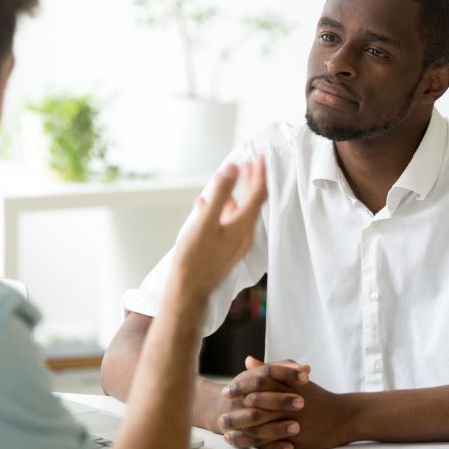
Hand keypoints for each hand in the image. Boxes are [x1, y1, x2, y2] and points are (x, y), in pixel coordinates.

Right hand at [172, 157, 266, 297]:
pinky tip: (205, 205)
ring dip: (235, 194)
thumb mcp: (205, 221)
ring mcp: (234, 243)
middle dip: (251, 181)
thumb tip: (232, 169)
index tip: (259, 157)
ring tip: (227, 180)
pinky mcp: (224, 249)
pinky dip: (221, 209)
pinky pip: (227, 223)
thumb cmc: (195, 258)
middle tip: (249, 163)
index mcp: (243, 225)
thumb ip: (220, 194)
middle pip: (252, 202)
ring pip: (239, 212)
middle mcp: (244, 234)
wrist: (188, 291)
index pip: (258, 194)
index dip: (260, 174)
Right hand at [219, 356, 310, 448]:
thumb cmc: (248, 389)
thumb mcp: (260, 375)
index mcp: (248, 378)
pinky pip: (255, 443)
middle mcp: (240, 396)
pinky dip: (273, 446)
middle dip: (280, 400)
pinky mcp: (239, 435)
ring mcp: (237, 416)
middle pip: (258, 397)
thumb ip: (283, 369)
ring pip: (255, 423)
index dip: (286, 372)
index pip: (266, 371)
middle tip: (302, 402)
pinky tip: (290, 446)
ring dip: (276, 426)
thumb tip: (306, 368)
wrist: (221, 407)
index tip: (305, 377)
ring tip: (297, 427)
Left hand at [223, 357, 356, 448]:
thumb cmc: (315, 394)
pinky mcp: (294, 441)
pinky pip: (270, 444)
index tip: (226, 390)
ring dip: (240, 429)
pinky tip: (242, 442)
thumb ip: (270, 369)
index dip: (240, 387)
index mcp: (287, 387)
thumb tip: (248, 360)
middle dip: (236, 411)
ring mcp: (291, 424)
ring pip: (261, 428)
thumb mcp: (294, 377)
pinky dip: (253, 443)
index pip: (258, 384)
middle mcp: (287, 405)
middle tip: (221, 413)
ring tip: (224, 429)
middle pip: (256, 408)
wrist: (341, 417)